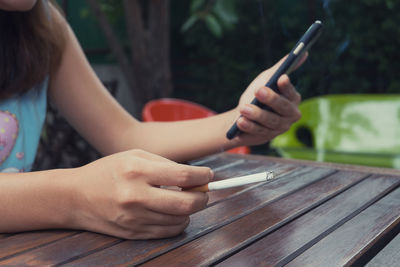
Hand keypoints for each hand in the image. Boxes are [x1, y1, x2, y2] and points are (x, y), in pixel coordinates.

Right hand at [69, 149, 212, 239]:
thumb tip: (194, 177)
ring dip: (190, 210)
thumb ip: (166, 164)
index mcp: (137, 170)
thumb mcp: (135, 156)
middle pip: (186, 203)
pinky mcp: (133, 233)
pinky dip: (178, 223)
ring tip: (185, 200)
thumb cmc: (108, 171)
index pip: (183, 176)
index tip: (208, 175)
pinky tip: (174, 213)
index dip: (203, 176)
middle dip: (203, 198)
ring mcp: (134, 218)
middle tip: (203, 192)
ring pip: (179, 220)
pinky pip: (167, 232)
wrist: (74, 197)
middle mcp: (136, 196)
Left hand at [233, 54, 306, 144]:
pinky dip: (249, 126)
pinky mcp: (267, 137)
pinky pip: (259, 132)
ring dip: (257, 114)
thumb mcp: (268, 78)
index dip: (287, 86)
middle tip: (258, 90)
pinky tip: (240, 121)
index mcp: (293, 99)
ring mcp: (279, 128)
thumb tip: (304, 52)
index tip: (281, 78)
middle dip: (271, 99)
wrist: (242, 113)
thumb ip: (282, 66)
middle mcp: (290, 115)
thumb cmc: (258, 93)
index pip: (291, 93)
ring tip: (244, 108)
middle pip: (283, 108)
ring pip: (270, 121)